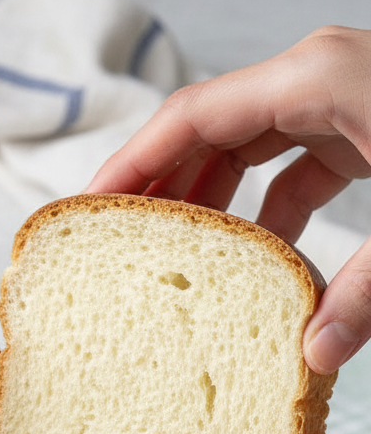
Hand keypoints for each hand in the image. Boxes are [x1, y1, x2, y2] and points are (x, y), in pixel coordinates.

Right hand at [86, 26, 370, 375]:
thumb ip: (368, 289)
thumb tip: (315, 356)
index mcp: (315, 79)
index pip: (191, 116)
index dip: (132, 164)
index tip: (90, 212)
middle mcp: (320, 77)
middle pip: (209, 128)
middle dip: (164, 188)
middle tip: (121, 250)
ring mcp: (343, 97)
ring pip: (248, 144)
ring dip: (214, 201)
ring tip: (180, 264)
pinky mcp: (365, 124)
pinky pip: (294, 162)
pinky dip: (271, 208)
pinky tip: (265, 262)